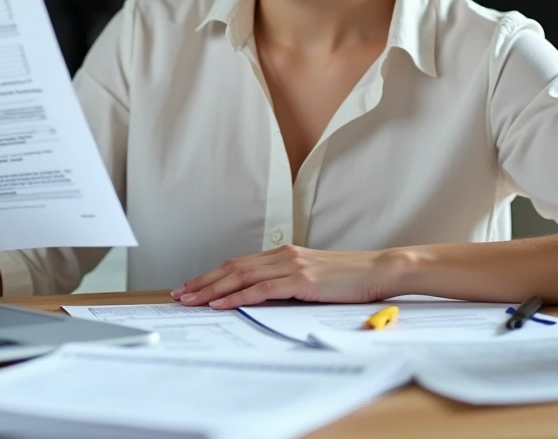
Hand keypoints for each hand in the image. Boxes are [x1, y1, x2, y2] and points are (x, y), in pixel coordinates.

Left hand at [171, 245, 401, 309]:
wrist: (378, 269)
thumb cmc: (349, 277)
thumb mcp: (312, 277)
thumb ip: (288, 282)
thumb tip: (263, 297)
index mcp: (284, 253)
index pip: (238, 263)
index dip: (212, 275)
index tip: (192, 286)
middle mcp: (282, 255)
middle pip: (232, 267)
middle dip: (202, 282)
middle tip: (179, 294)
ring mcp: (290, 265)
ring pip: (240, 277)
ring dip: (212, 290)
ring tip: (191, 300)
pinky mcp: (300, 279)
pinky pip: (261, 289)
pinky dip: (237, 296)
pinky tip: (221, 303)